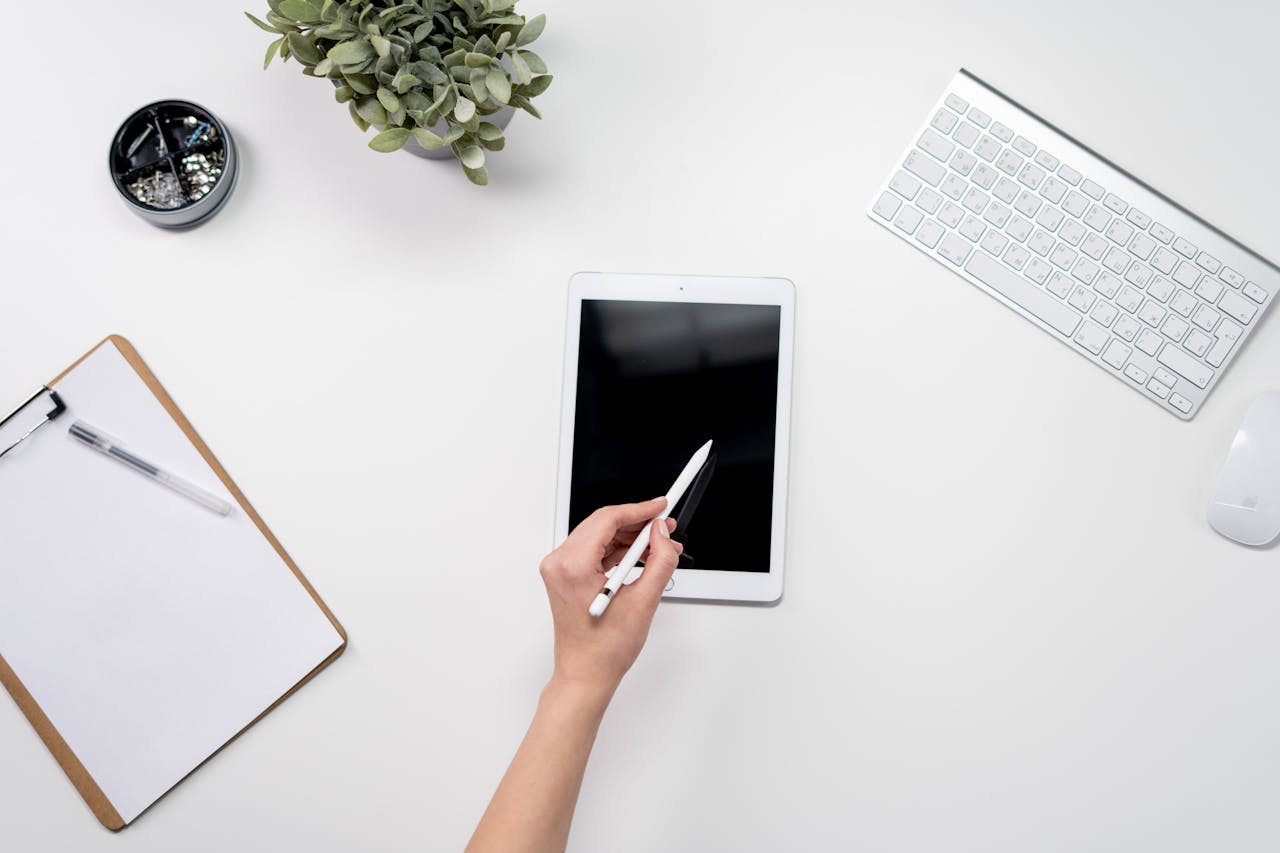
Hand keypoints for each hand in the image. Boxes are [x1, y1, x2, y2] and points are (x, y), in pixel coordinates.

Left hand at [539, 498, 683, 697]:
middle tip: (664, 528)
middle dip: (637, 524)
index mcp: (573, 566)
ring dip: (629, 539)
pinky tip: (641, 557)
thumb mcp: (644, 601)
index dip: (639, 510)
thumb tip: (662, 534)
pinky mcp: (564, 576)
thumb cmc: (605, 649)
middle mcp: (559, 563)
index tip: (660, 507)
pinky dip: (617, 551)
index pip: (608, 519)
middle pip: (602, 524)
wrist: (586, 674)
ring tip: (660, 548)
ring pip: (598, 536)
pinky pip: (593, 551)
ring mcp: (558, 569)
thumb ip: (660, 561)